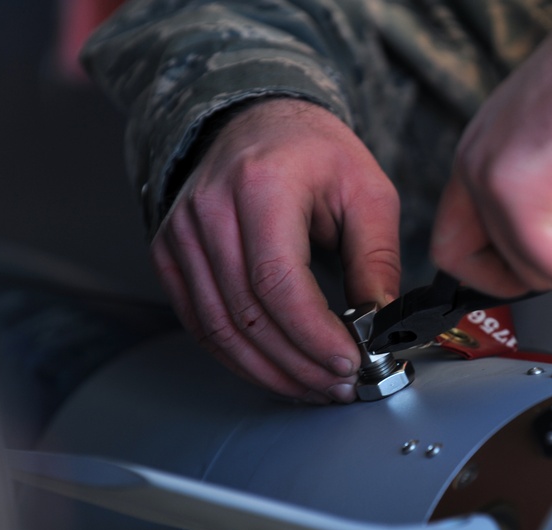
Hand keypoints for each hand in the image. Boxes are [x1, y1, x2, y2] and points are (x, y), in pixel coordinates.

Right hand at [151, 98, 400, 402]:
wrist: (257, 120)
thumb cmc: (314, 151)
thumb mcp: (367, 191)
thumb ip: (376, 258)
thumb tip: (381, 326)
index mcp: (261, 185)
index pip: (277, 282)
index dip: (312, 335)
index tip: (350, 363)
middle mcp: (209, 210)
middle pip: (247, 314)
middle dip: (299, 364)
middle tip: (341, 386)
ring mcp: (181, 234)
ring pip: (219, 329)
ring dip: (270, 371)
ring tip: (315, 387)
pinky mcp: (171, 255)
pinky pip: (200, 323)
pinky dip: (239, 357)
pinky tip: (277, 370)